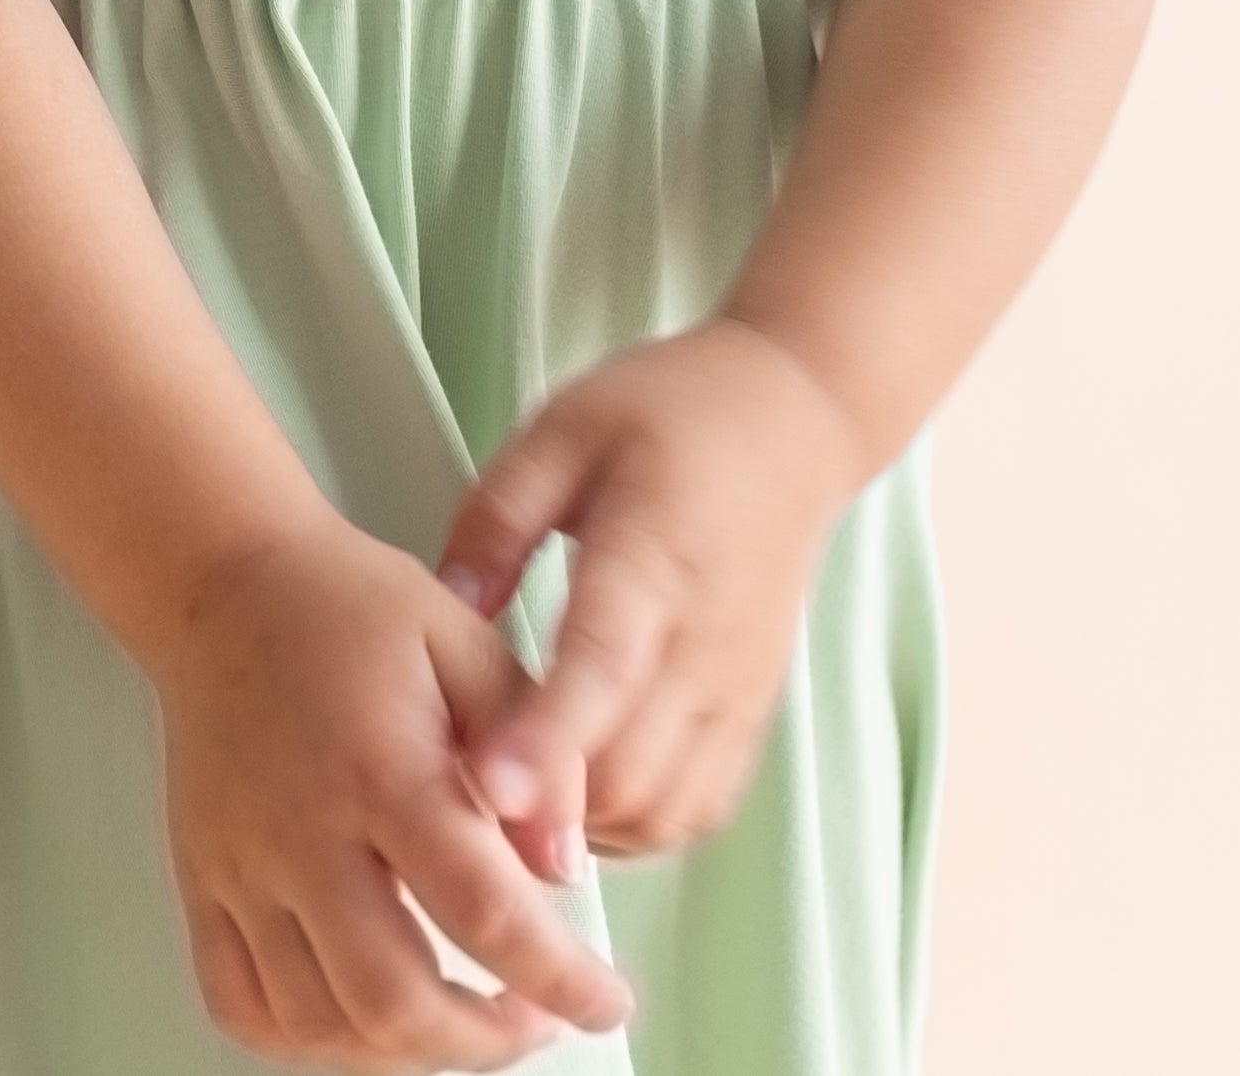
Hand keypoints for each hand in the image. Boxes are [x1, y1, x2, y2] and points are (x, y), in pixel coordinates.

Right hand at [145, 516, 637, 1070]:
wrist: (227, 582)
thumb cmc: (348, 607)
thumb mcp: (466, 640)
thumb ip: (529, 747)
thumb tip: (564, 865)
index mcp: (383, 767)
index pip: (482, 908)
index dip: (558, 977)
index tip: (603, 999)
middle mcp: (304, 832)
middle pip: (393, 999)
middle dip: (484, 1042)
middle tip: (533, 1015)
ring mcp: (243, 868)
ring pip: (319, 1021)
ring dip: (405, 1048)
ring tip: (459, 1018)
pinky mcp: (202, 883)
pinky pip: (242, 1006)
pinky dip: (307, 1041)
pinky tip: (359, 1018)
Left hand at [436, 318, 870, 862]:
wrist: (793, 420)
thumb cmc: (672, 414)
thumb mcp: (565, 428)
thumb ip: (498, 516)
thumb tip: (446, 606)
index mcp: (652, 554)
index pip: (601, 665)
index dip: (543, 736)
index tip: (488, 784)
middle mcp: (704, 639)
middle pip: (627, 768)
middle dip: (543, 798)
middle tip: (465, 781)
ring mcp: (736, 686)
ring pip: (661, 810)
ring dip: (585, 822)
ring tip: (521, 783)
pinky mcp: (752, 712)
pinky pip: (696, 809)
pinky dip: (635, 823)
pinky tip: (583, 787)